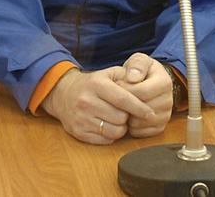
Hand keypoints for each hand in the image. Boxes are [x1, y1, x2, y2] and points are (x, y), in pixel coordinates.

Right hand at [41, 66, 157, 144]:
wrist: (63, 94)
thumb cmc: (93, 84)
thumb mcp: (108, 73)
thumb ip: (127, 76)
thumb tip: (144, 85)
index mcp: (97, 84)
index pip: (123, 99)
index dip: (140, 108)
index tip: (151, 113)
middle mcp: (87, 101)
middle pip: (121, 118)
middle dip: (128, 117)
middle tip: (125, 112)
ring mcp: (81, 118)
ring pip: (114, 132)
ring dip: (121, 128)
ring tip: (116, 118)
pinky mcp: (78, 132)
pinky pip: (105, 140)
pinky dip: (110, 135)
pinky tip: (107, 125)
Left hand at [116, 53, 173, 137]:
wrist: (151, 83)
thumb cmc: (142, 72)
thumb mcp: (140, 61)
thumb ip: (137, 64)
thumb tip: (132, 77)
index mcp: (164, 82)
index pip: (143, 92)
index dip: (126, 90)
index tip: (118, 86)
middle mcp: (168, 100)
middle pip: (143, 109)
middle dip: (127, 105)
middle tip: (119, 99)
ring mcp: (166, 115)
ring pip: (142, 122)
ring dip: (129, 117)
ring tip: (124, 107)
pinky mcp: (160, 126)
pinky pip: (143, 132)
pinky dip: (133, 127)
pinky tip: (130, 116)